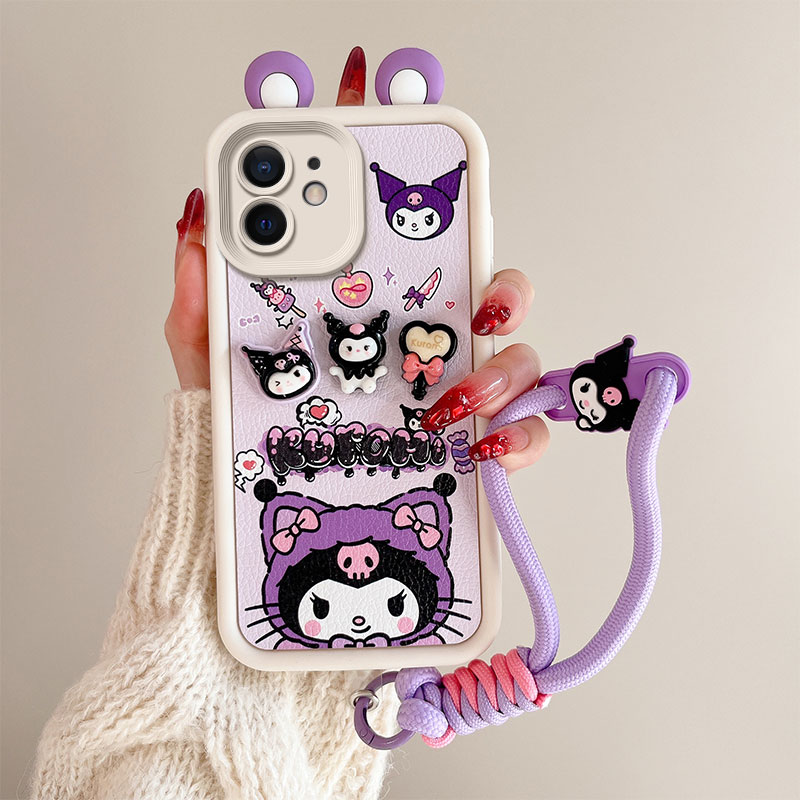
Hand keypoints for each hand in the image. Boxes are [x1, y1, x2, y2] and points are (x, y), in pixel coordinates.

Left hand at [165, 42, 546, 468]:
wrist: (256, 493)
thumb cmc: (240, 418)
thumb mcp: (211, 349)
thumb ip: (203, 289)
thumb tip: (200, 218)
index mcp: (369, 297)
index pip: (407, 230)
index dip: (416, 169)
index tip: (417, 144)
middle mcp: (422, 333)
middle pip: (492, 282)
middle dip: (500, 286)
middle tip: (475, 304)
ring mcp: (451, 384)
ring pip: (516, 353)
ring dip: (502, 369)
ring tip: (456, 397)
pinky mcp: (469, 438)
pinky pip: (520, 431)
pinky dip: (516, 438)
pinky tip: (484, 447)